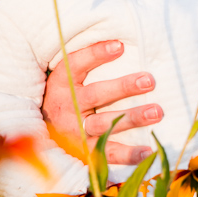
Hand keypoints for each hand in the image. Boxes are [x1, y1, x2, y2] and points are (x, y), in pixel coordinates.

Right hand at [42, 40, 161, 164]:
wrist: (41, 131)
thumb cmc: (67, 94)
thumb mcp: (69, 75)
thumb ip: (90, 60)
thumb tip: (123, 42)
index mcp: (61, 82)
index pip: (77, 63)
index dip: (96, 54)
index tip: (120, 46)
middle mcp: (67, 107)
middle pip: (96, 95)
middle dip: (124, 87)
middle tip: (150, 80)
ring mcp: (74, 131)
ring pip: (104, 125)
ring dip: (132, 118)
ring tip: (157, 112)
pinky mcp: (83, 152)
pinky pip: (107, 153)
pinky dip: (128, 154)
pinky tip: (149, 150)